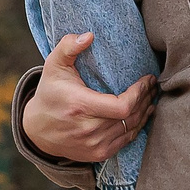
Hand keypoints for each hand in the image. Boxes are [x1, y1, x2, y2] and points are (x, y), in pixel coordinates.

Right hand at [20, 33, 155, 164]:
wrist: (37, 130)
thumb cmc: (49, 93)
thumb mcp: (53, 66)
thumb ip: (68, 47)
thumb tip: (89, 35)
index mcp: (81, 106)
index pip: (122, 106)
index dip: (140, 93)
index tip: (147, 79)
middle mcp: (89, 129)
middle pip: (131, 116)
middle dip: (146, 98)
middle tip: (152, 84)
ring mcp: (94, 145)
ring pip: (132, 129)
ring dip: (145, 112)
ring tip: (151, 96)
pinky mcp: (97, 154)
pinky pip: (126, 140)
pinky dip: (137, 127)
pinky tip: (143, 114)